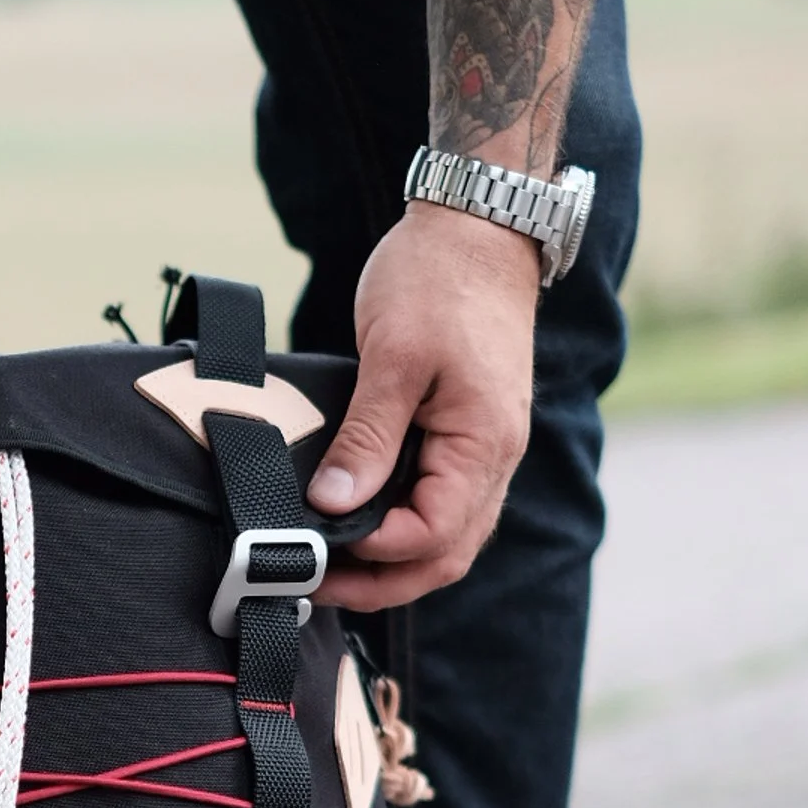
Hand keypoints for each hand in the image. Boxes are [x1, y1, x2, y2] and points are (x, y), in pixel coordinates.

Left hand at [308, 202, 538, 609]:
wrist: (477, 225)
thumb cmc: (438, 278)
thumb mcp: (394, 357)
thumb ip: (368, 437)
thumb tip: (335, 505)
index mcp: (484, 443)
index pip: (432, 536)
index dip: (374, 555)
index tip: (315, 548)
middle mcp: (496, 458)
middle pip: (444, 555)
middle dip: (380, 582)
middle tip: (312, 581)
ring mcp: (487, 450)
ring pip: (446, 537)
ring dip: (390, 563)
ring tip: (327, 563)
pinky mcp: (469, 436)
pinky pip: (441, 504)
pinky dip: (401, 529)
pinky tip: (357, 525)